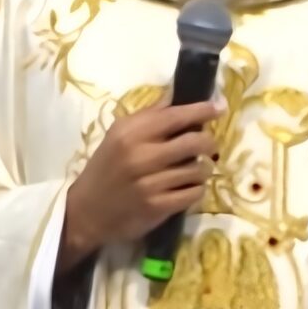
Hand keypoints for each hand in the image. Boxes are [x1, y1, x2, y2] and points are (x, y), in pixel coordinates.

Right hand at [58, 92, 220, 272]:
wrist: (86, 211)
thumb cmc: (106, 167)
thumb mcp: (118, 135)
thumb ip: (148, 116)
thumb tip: (177, 97)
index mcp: (131, 133)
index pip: (175, 116)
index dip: (202, 110)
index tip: (220, 106)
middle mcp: (141, 156)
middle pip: (194, 142)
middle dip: (208, 141)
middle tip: (208, 144)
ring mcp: (150, 184)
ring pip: (198, 170)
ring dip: (202, 168)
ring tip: (195, 169)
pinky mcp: (157, 207)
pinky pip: (194, 194)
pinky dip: (197, 189)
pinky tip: (188, 187)